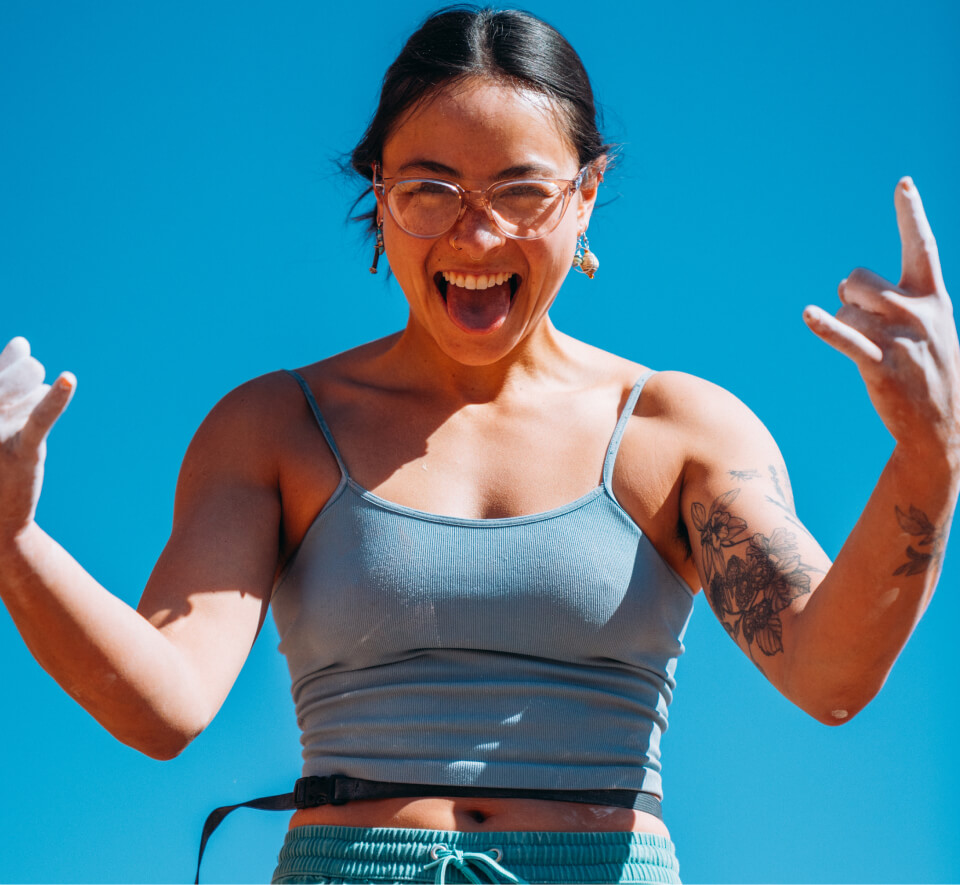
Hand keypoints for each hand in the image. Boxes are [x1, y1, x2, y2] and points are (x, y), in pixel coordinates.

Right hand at [0, 337, 75, 539]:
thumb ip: (4, 373)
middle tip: (23, 397)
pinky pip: (39, 418)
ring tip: (22, 420)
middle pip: (22, 372)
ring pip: (34, 389)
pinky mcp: (20, 450)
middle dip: (28, 378)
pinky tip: (67, 380)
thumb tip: (22, 343)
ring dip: (38, 400)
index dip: (12, 365)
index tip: (17, 368)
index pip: (4, 364)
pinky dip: (55, 400)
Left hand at [803, 178, 959, 460]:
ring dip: (845, 324)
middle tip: (864, 320)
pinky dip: (827, 327)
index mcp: (934, 299)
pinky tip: (809, 315)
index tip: (903, 184)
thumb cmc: (928, 368)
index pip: (922, 247)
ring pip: (848, 310)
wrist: (942, 426)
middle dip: (849, 295)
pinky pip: (846, 339)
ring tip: (871, 348)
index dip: (911, 214)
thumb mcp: (926, 328)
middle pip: (859, 280)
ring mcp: (901, 341)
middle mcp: (920, 314)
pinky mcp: (880, 367)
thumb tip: (845, 286)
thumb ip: (892, 299)